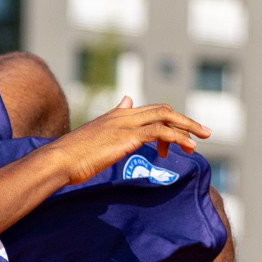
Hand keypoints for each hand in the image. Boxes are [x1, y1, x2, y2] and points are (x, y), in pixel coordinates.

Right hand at [50, 97, 210, 184]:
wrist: (58, 160)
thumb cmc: (71, 156)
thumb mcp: (94, 136)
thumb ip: (112, 121)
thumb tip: (126, 101)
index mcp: (116, 114)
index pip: (151, 111)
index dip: (169, 122)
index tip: (180, 139)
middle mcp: (123, 114)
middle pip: (163, 110)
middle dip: (185, 121)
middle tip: (203, 134)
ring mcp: (125, 124)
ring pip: (166, 118)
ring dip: (187, 129)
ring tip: (199, 143)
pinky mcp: (127, 137)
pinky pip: (160, 132)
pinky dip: (177, 137)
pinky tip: (187, 146)